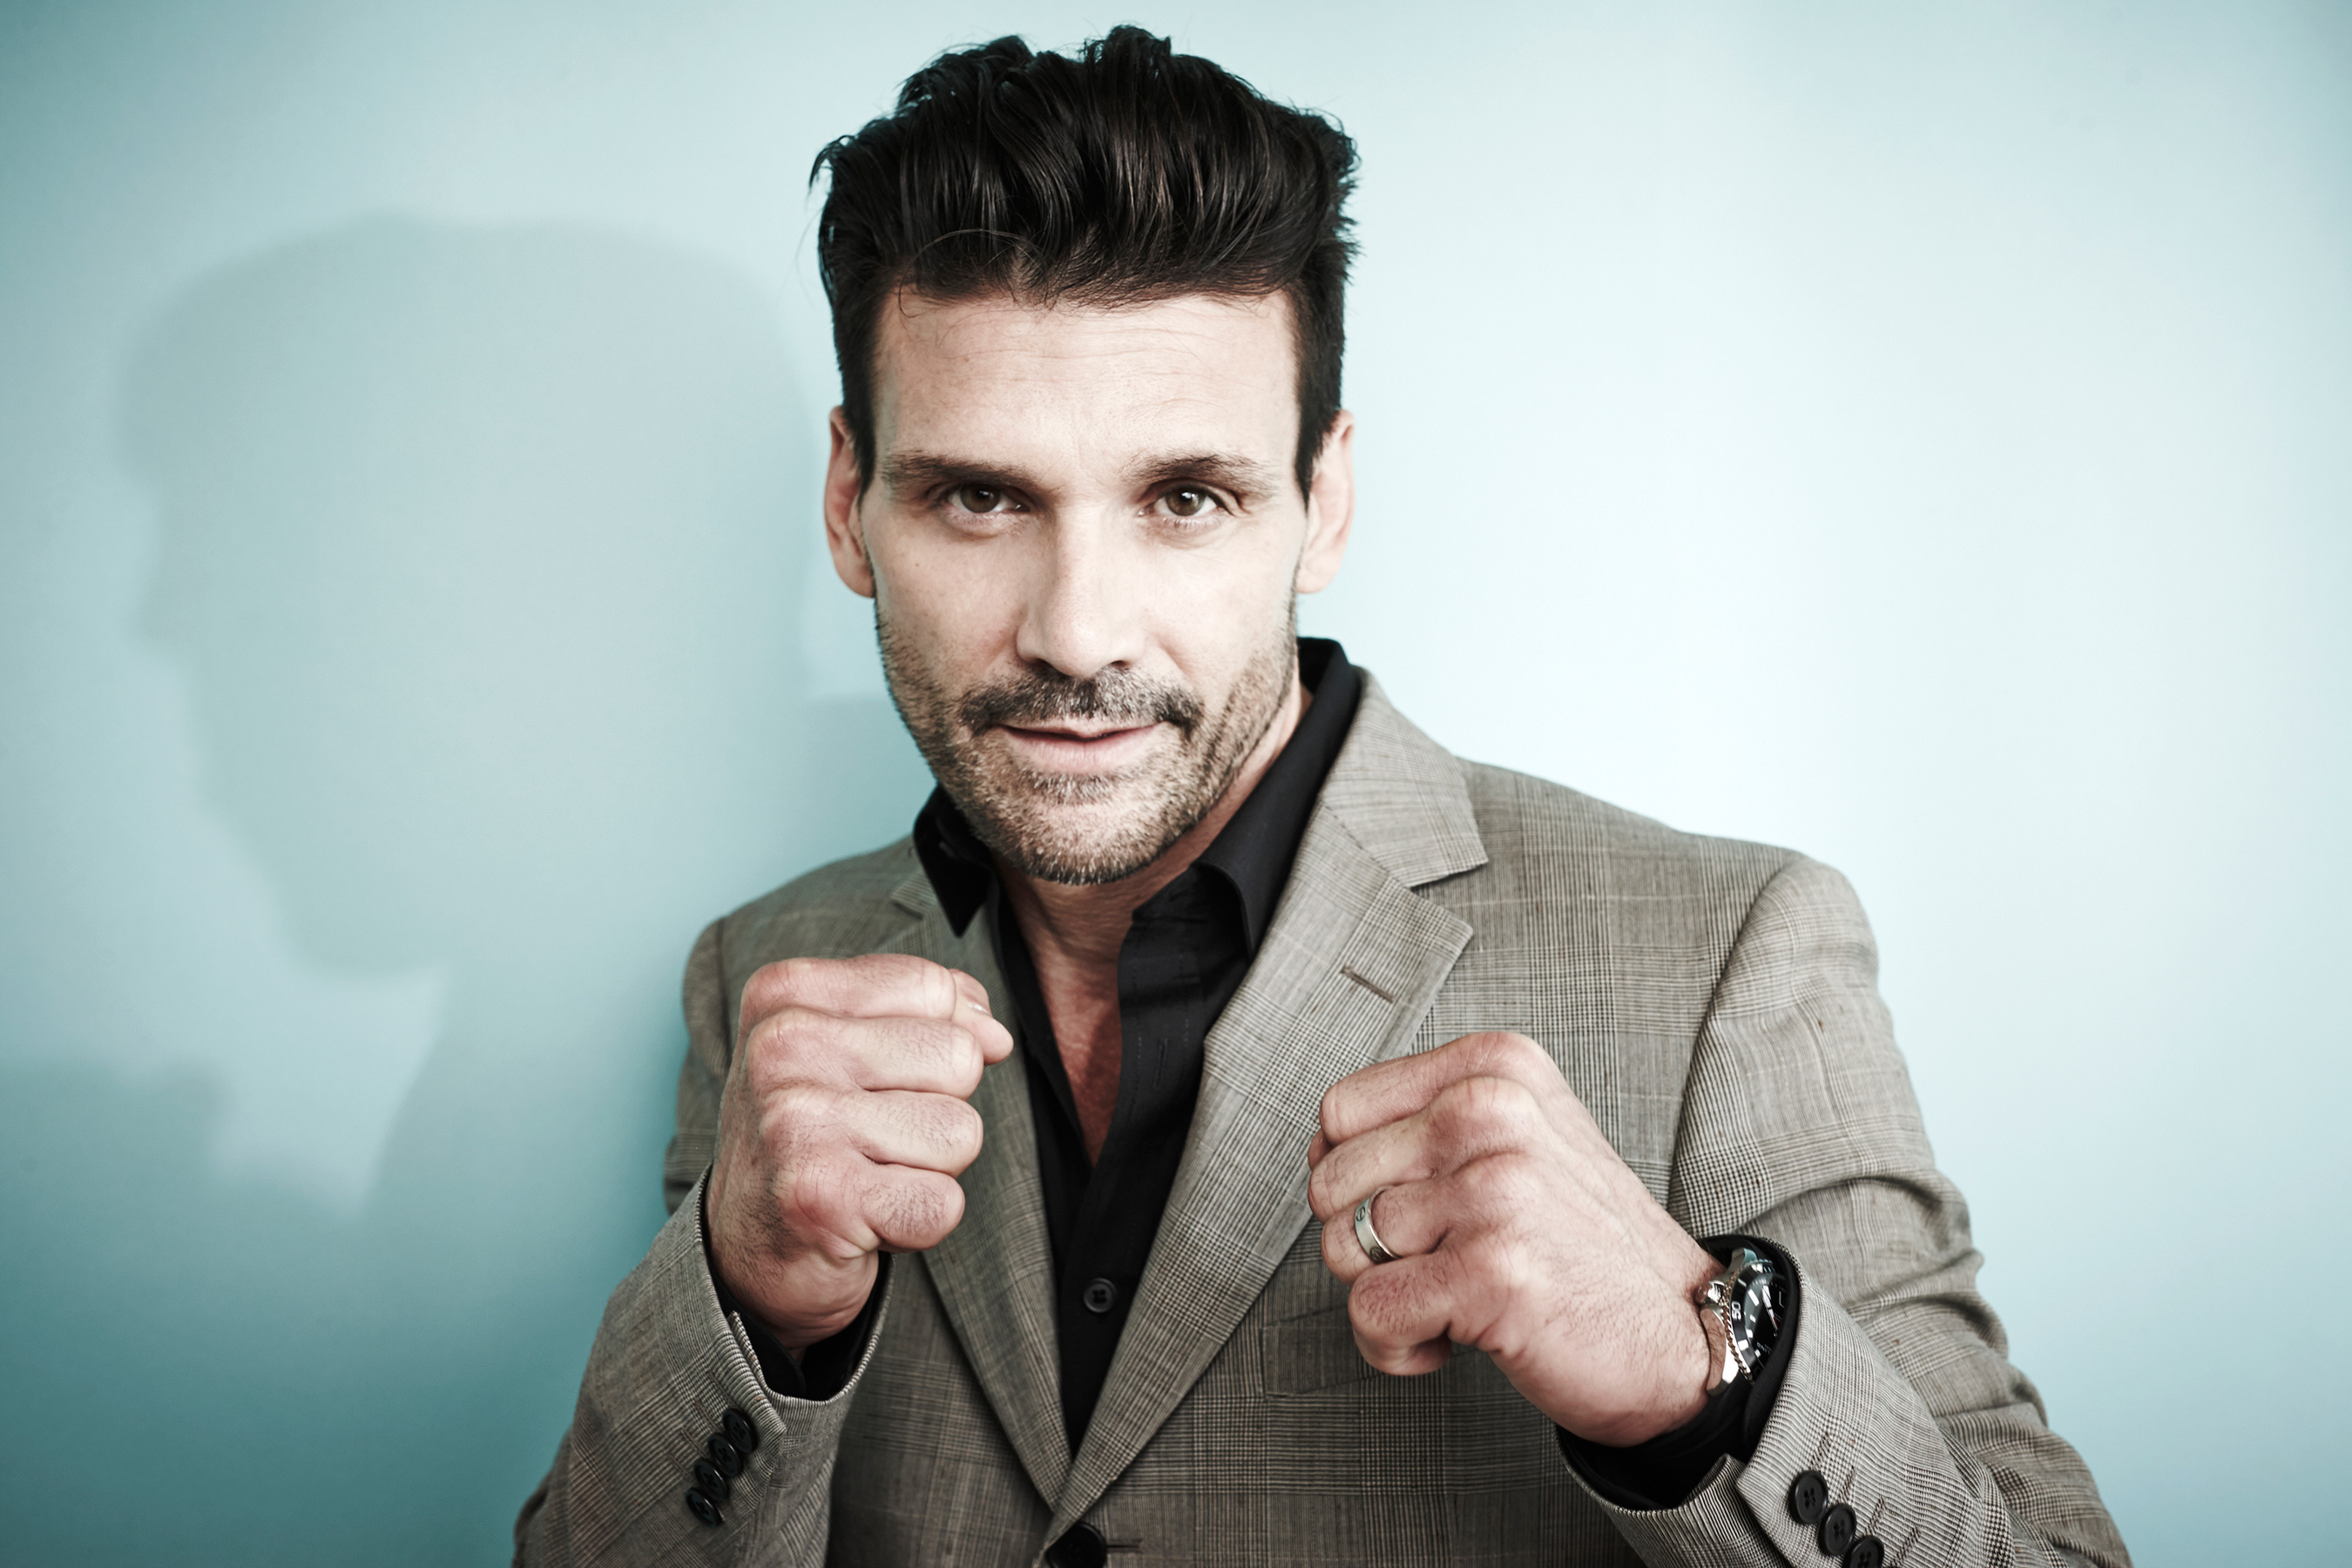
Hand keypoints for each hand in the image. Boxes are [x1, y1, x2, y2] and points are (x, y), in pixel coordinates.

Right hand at [704, 954, 1013, 1348]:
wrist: (750, 1247)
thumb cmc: (813, 1137)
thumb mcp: (853, 1044)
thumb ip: (930, 1013)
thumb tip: (995, 1036)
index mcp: (787, 993)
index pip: (933, 989)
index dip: (934, 1043)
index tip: (875, 1083)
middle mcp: (782, 1047)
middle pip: (958, 1058)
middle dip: (937, 1108)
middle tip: (870, 1139)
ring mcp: (796, 1121)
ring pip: (961, 1131)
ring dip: (929, 1168)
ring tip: (867, 1176)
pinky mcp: (821, 1198)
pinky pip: (944, 1202)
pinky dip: (921, 1221)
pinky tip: (866, 1217)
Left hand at [1306, 1032, 1719, 1444]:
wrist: (1679, 1333)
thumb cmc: (1585, 1243)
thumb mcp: (1521, 1136)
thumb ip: (1425, 1120)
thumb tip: (1320, 1148)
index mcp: (1494, 1068)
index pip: (1340, 1110)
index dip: (1354, 1174)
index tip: (1411, 1205)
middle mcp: (1492, 1112)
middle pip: (1330, 1183)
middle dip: (1366, 1241)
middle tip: (1441, 1259)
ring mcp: (1495, 1189)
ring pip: (1342, 1249)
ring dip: (1386, 1297)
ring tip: (1453, 1295)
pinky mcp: (1492, 1270)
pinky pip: (1371, 1312)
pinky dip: (1395, 1346)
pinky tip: (1451, 1337)